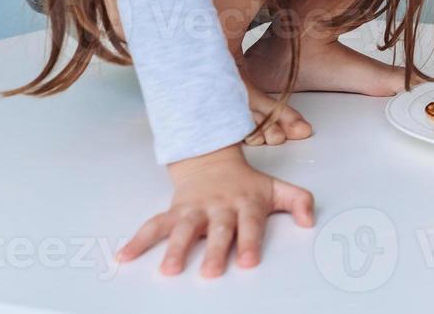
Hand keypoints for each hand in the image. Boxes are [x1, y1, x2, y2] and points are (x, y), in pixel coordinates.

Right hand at [116, 144, 313, 276]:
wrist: (211, 160)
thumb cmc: (246, 183)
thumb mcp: (277, 187)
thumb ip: (299, 201)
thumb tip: (309, 220)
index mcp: (245, 203)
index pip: (250, 224)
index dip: (250, 241)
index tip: (249, 261)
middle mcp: (219, 207)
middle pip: (217, 229)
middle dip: (215, 250)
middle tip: (212, 272)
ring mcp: (194, 209)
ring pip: (183, 228)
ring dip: (175, 248)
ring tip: (169, 269)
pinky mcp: (174, 211)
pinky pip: (153, 225)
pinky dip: (138, 240)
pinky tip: (124, 256)